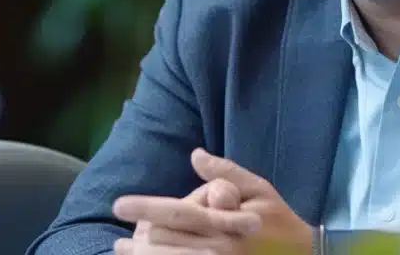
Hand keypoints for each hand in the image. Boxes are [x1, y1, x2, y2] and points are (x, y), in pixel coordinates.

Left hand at [112, 149, 313, 254]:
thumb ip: (226, 173)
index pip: (176, 213)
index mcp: (225, 222)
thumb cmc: (280, 221)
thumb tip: (196, 154)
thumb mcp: (260, 189)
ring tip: (124, 252)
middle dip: (140, 241)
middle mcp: (217, 249)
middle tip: (122, 242)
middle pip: (164, 243)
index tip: (119, 205)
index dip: (144, 207)